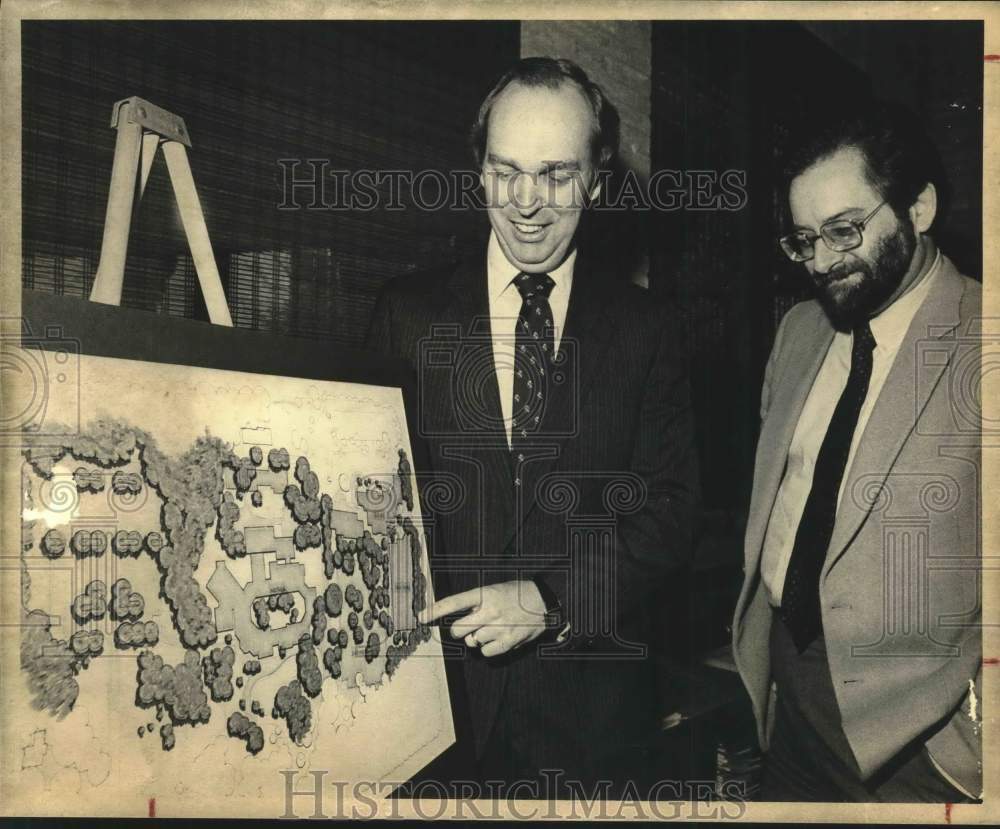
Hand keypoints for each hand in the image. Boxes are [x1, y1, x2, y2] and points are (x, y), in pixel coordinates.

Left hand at [418, 580, 546, 656]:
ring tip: (490, 628)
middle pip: (457, 629)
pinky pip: (486, 652)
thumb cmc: (516, 594)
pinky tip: (497, 638)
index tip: (421, 616)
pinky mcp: (509, 641)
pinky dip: (487, 648)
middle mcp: (490, 611)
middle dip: (458, 630)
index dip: (435, 610)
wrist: (544, 601)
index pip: (453, 602)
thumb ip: (476, 603)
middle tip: (467, 625)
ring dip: (476, 638)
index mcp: (485, 594)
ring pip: (471, 641)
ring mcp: (499, 628)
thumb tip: (456, 620)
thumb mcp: (494, 589)